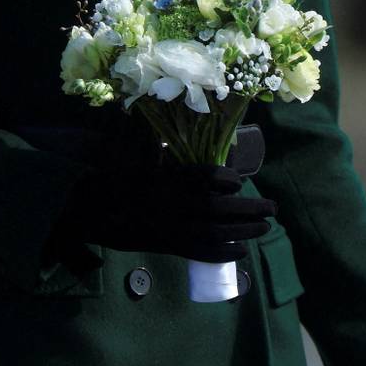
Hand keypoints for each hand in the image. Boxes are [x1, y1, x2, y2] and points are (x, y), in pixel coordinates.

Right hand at [50, 157, 275, 263]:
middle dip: (245, 209)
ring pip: (209, 233)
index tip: (238, 179)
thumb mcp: (133, 152)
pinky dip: (220, 253)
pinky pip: (195, 252)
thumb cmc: (118, 175)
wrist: (93, 212)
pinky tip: (241, 250)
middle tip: (272, 208)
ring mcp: (164, 228)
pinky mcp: (164, 245)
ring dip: (241, 231)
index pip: (195, 178)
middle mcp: (162, 205)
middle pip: (212, 208)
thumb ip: (156, 138)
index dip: (220, 178)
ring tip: (265, 226)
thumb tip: (178, 112)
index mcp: (157, 178)